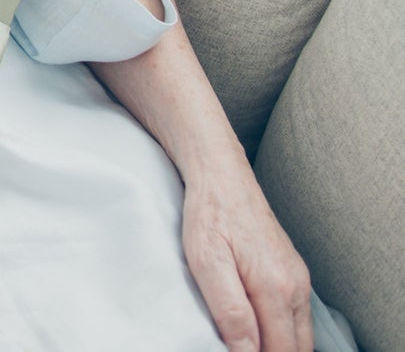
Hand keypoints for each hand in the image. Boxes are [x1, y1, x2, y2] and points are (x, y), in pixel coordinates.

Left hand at [181, 169, 311, 351]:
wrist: (221, 173)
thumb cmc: (209, 213)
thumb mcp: (207, 261)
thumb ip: (230, 310)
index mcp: (276, 288)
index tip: (232, 351)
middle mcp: (296, 286)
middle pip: (296, 349)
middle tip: (237, 347)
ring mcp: (298, 279)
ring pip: (300, 336)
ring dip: (279, 347)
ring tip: (245, 341)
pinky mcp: (293, 272)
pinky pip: (296, 317)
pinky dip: (282, 331)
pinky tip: (258, 328)